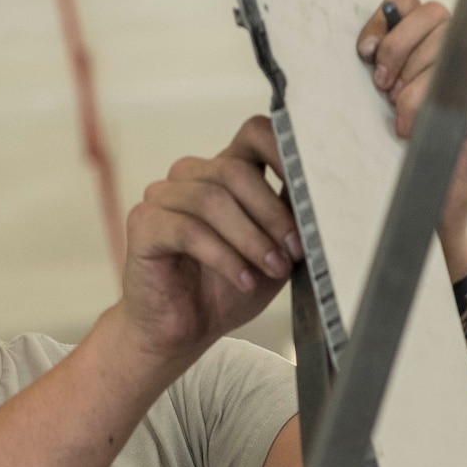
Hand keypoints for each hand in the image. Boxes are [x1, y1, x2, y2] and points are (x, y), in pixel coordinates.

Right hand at [119, 116, 299, 364]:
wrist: (182, 331)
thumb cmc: (225, 290)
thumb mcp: (273, 253)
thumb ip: (291, 220)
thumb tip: (322, 199)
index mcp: (225, 172)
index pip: (255, 134)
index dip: (283, 152)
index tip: (310, 189)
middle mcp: (191, 176)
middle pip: (236, 170)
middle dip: (272, 214)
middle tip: (295, 251)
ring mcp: (162, 196)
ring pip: (213, 200)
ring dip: (251, 239)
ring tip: (271, 269)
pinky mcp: (143, 224)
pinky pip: (189, 231)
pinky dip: (224, 258)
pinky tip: (243, 280)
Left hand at [357, 0, 466, 280]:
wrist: (422, 217)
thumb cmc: (396, 162)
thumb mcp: (374, 110)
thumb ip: (373, 69)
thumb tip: (359, 37)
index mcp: (427, 52)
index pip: (410, 2)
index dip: (386, 17)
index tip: (364, 52)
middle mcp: (456, 63)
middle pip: (433, 13)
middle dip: (399, 48)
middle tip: (380, 87)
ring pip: (445, 43)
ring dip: (413, 73)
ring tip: (395, 106)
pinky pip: (458, 86)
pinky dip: (424, 102)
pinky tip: (408, 127)